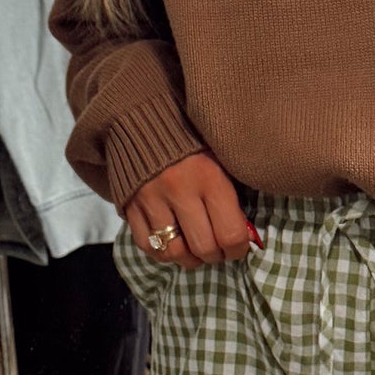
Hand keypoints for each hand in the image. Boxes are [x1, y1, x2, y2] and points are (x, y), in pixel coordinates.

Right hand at [125, 150, 256, 267]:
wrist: (143, 116)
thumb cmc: (193, 138)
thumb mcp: (221, 158)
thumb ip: (233, 195)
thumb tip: (245, 235)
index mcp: (209, 177)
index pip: (230, 234)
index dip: (239, 249)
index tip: (240, 246)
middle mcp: (179, 191)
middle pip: (203, 248)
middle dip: (217, 256)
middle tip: (220, 250)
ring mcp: (150, 200)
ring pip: (174, 253)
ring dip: (190, 259)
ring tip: (196, 250)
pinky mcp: (129, 205)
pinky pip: (147, 246)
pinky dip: (163, 252)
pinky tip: (173, 243)